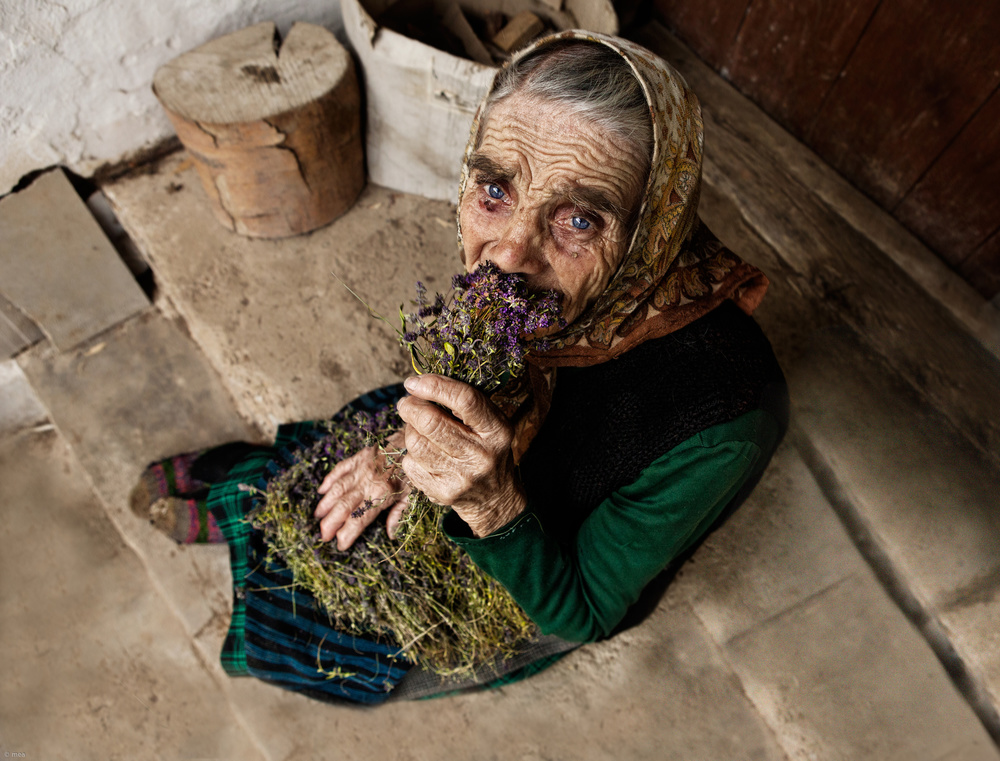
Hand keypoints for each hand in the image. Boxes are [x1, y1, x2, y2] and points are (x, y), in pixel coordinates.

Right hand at [314, 430, 408, 549]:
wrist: (415, 440)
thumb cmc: (416, 470)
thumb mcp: (415, 494)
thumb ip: (400, 514)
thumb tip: (391, 535)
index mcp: (382, 494)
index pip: (360, 519)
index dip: (348, 533)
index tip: (340, 545)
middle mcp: (369, 482)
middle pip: (344, 506)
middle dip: (331, 522)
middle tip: (323, 535)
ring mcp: (362, 468)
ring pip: (338, 488)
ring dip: (326, 503)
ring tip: (318, 516)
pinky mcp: (360, 456)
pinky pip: (341, 469)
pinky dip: (329, 479)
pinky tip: (321, 490)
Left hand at [397, 374, 525, 537]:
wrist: (494, 497)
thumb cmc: (487, 448)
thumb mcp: (490, 422)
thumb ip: (464, 402)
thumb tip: (419, 384)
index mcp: (497, 430)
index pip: (464, 400)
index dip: (435, 386)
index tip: (414, 382)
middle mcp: (482, 454)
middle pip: (432, 422)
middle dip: (411, 407)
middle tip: (407, 403)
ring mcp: (462, 477)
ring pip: (416, 443)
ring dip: (409, 430)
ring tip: (416, 427)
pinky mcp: (444, 492)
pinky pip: (410, 464)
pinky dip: (410, 454)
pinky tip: (422, 453)